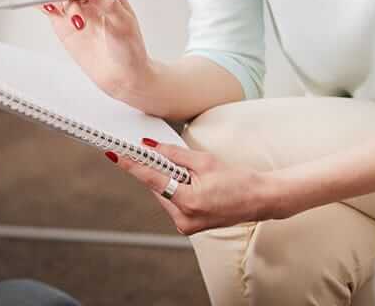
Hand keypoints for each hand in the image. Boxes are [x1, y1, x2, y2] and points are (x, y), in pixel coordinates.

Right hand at [39, 0, 151, 99]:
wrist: (123, 75)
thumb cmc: (129, 48)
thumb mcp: (123, 25)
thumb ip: (108, 4)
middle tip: (70, 9)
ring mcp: (77, 12)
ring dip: (57, 2)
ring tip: (66, 17)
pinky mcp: (65, 27)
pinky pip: (53, 12)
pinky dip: (45, 7)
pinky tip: (41, 6)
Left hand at [109, 139, 274, 234]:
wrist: (259, 200)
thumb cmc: (237, 180)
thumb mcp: (204, 161)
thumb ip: (174, 154)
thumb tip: (151, 147)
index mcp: (187, 202)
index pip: (151, 179)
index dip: (131, 164)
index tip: (115, 154)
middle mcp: (184, 218)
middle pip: (156, 187)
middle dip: (157, 169)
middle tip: (158, 153)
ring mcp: (186, 226)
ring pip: (164, 195)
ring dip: (168, 180)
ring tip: (190, 172)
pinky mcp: (190, 227)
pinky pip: (173, 203)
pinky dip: (175, 190)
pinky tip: (190, 182)